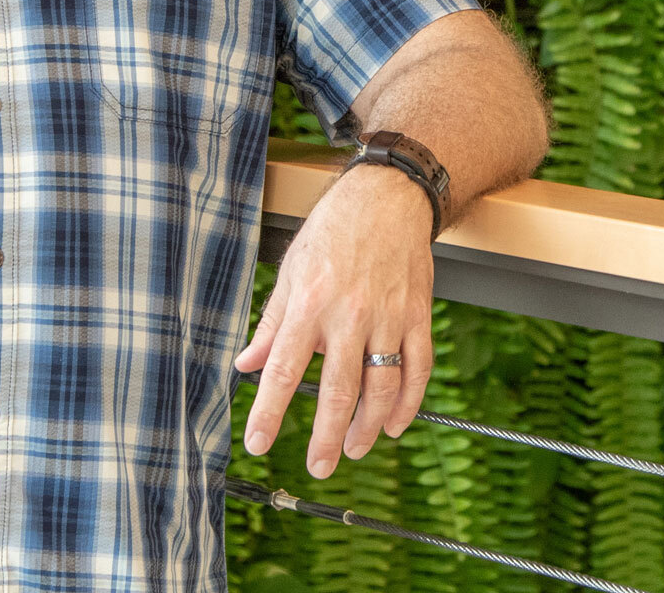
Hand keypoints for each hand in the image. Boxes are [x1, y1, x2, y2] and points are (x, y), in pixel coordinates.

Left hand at [234, 164, 434, 478]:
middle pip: (339, 391)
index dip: (269, 411)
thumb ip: (271, 324)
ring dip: (368, 427)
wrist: (388, 197)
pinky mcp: (417, 315)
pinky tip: (395, 424)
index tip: (257, 443)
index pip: (284, 369)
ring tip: (354, 449)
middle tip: (319, 466)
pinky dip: (408, 403)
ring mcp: (388, 317)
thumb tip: (246, 364)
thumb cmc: (334, 230)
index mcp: (310, 303)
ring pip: (381, 388)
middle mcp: (349, 314)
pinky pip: (417, 368)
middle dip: (327, 437)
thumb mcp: (291, 270)